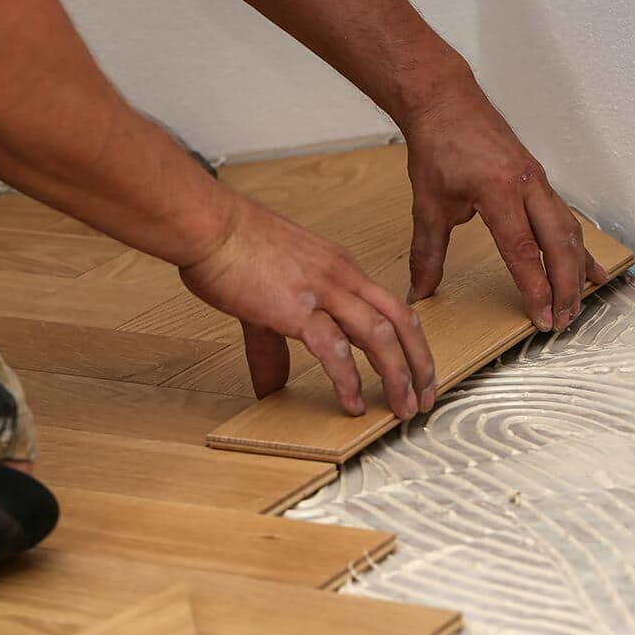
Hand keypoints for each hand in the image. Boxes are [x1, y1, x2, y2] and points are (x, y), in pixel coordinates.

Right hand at [180, 194, 436, 419]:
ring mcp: (322, 291)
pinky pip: (334, 350)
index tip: (417, 371)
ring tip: (403, 408)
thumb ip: (274, 344)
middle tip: (426, 398)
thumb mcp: (267, 296)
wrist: (208, 226)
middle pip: (401, 320)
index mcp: (341, 268)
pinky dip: (348, 380)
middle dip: (420, 363)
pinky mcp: (296, 309)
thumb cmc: (233, 247)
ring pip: (379, 336)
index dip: (411, 342)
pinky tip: (352, 403)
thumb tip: (272, 385)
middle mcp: (342, 277)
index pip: (391, 306)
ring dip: (398, 376)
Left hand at [403, 91, 607, 330]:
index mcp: (498, 190)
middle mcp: (527, 185)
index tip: (541, 318)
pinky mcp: (540, 181)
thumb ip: (427, 252)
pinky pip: (566, 219)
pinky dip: (578, 249)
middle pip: (558, 244)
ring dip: (575, 271)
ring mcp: (538, 181)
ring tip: (575, 306)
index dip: (534, 288)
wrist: (447, 101)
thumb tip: (419, 292)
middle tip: (563, 321)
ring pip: (569, 232)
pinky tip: (590, 272)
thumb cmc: (438, 146)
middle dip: (564, 287)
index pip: (523, 250)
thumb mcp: (428, 203)